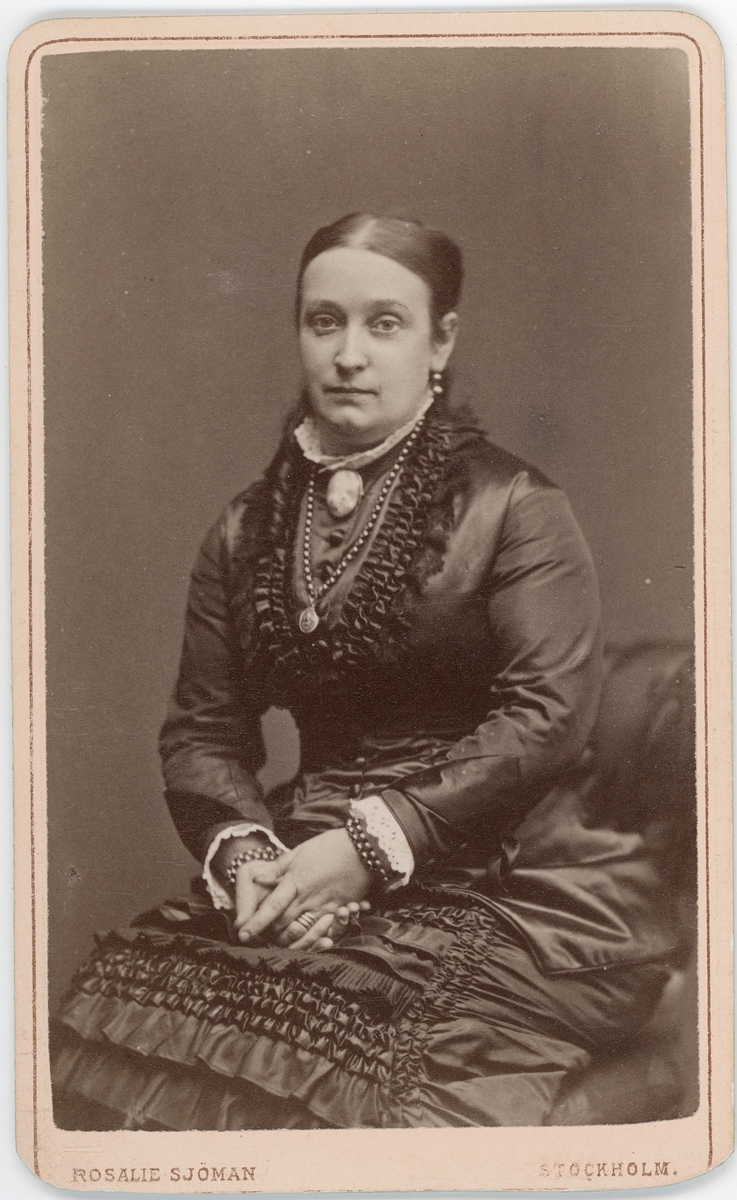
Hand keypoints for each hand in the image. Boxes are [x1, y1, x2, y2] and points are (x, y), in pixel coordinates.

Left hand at [235, 828, 370, 944]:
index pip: (271, 906)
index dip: (256, 922)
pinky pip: (321, 931)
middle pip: (283, 924)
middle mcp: (308, 897)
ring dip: (287, 939)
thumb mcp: (300, 851)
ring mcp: (324, 907)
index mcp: (296, 881)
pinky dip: (311, 937)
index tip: (242, 933)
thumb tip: (259, 879)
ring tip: (277, 941)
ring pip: (301, 931)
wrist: (364, 848)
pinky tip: (304, 938)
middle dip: (268, 934)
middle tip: (257, 938)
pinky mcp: (338, 911)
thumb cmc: (330, 846)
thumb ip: (279, 868)